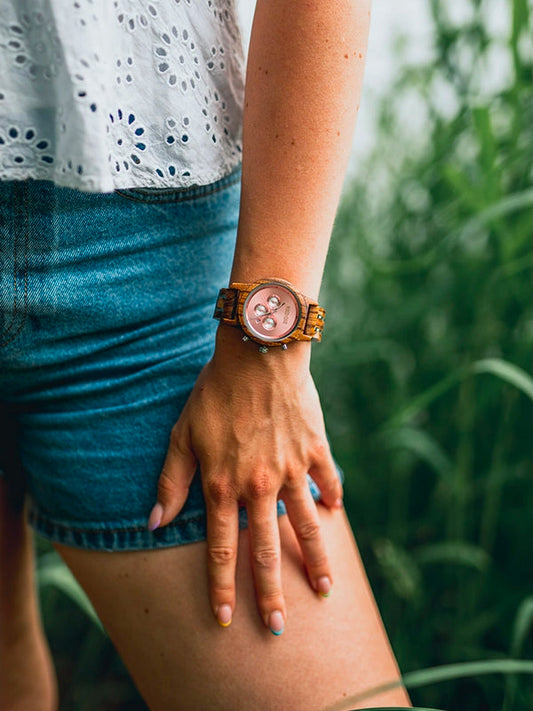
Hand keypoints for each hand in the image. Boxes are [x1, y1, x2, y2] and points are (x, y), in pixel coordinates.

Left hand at [148, 327, 342, 633]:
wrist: (259, 353)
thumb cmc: (215, 391)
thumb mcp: (183, 433)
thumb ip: (171, 480)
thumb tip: (154, 522)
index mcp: (223, 485)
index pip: (221, 548)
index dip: (221, 587)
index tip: (226, 620)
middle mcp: (259, 485)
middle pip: (266, 549)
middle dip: (270, 593)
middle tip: (279, 628)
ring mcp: (291, 469)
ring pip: (305, 525)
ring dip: (314, 561)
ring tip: (325, 589)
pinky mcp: (315, 449)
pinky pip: (327, 481)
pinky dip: (332, 499)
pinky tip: (335, 515)